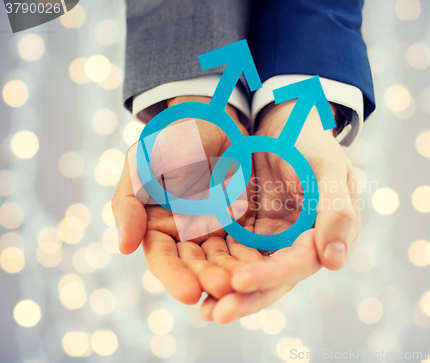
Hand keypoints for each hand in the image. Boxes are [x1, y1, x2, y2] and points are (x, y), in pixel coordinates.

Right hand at [112, 96, 257, 304]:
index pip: (163, 259)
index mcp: (158, 228)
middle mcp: (186, 236)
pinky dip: (253, 256)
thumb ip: (128, 204)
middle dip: (209, 279)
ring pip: (224, 259)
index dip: (175, 277)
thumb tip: (124, 246)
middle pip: (196, 265)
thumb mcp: (140, 166)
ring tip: (244, 284)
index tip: (190, 293)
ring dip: (233, 273)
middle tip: (224, 289)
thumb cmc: (168, 142)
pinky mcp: (241, 221)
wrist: (207, 121)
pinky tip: (263, 267)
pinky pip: (247, 242)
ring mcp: (215, 230)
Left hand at [200, 100, 360, 322]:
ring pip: (251, 272)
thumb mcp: (327, 167)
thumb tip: (334, 262)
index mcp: (323, 233)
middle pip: (273, 279)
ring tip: (202, 309)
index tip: (240, 281)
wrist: (284, 124)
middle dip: (246, 297)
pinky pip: (232, 254)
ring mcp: (272, 239)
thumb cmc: (310, 142)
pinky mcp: (249, 231)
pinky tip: (195, 282)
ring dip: (227, 291)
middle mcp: (298, 243)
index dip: (271, 275)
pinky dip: (216, 268)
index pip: (299, 262)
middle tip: (215, 313)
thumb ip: (336, 209)